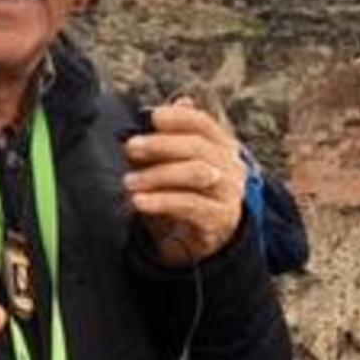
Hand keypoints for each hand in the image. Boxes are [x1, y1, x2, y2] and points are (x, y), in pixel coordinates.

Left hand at [123, 101, 246, 267]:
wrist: (196, 243)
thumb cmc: (182, 197)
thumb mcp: (170, 170)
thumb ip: (162, 145)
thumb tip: (152, 116)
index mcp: (221, 146)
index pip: (204, 124)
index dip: (179, 118)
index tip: (153, 117)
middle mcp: (230, 166)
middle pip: (198, 147)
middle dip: (161, 145)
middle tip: (131, 147)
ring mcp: (227, 192)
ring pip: (195, 173)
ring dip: (158, 174)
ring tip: (129, 181)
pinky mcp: (218, 218)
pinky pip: (189, 205)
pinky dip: (161, 201)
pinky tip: (138, 202)